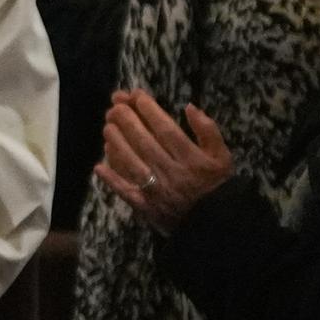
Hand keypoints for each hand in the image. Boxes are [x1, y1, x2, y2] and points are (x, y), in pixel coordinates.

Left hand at [95, 92, 233, 230]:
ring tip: (107, 127)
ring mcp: (158, 191)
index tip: (137, 97)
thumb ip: (208, 130)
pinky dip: (112, 180)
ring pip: (133, 164)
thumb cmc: (216, 184)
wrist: (215, 223)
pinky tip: (98, 166)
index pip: (167, 130)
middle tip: (114, 107)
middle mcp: (173, 173)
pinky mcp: (147, 207)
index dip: (150, 112)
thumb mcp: (222, 156)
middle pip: (145, 143)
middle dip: (128, 122)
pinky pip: (127, 192)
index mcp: (193, 159)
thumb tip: (189, 107)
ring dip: (117, 144)